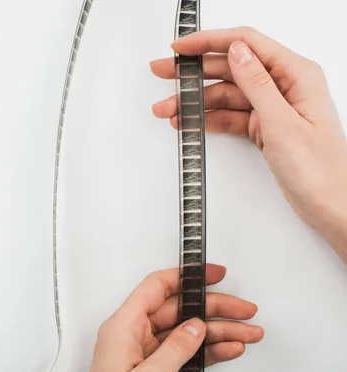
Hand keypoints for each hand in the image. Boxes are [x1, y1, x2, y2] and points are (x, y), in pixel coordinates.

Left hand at [83, 264, 262, 371]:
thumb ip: (176, 348)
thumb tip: (195, 326)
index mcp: (122, 327)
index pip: (156, 287)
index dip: (186, 276)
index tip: (213, 274)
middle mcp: (130, 335)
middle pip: (177, 309)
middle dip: (214, 309)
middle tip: (244, 310)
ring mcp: (141, 354)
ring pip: (185, 332)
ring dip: (218, 332)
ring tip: (248, 333)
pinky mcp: (149, 371)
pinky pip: (182, 353)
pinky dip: (207, 351)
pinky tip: (228, 349)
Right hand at [150, 27, 346, 261]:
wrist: (331, 206)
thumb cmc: (321, 169)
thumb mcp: (283, 123)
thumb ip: (257, 85)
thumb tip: (237, 52)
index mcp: (296, 74)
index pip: (246, 44)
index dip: (209, 42)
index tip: (181, 48)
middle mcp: (284, 86)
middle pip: (231, 68)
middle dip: (194, 71)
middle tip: (164, 71)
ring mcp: (273, 107)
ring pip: (226, 95)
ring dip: (195, 102)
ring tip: (168, 109)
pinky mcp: (265, 127)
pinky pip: (230, 116)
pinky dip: (208, 119)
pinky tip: (189, 122)